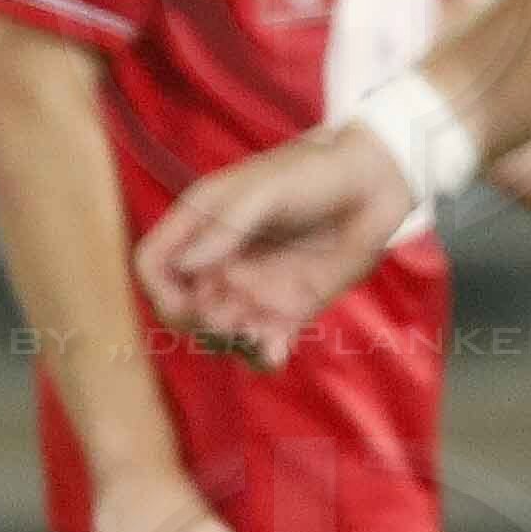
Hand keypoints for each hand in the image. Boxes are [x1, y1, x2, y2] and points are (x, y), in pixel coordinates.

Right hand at [137, 123, 419, 367]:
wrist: (377, 184)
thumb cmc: (318, 174)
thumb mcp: (267, 192)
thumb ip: (225, 227)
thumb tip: (184, 266)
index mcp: (201, 224)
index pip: (153, 266)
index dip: (160, 290)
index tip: (188, 302)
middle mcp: (220, 260)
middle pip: (181, 309)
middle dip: (198, 323)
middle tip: (232, 322)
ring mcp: (252, 287)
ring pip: (218, 335)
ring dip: (229, 345)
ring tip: (259, 337)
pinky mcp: (287, 309)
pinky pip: (262, 346)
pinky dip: (262, 357)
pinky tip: (276, 353)